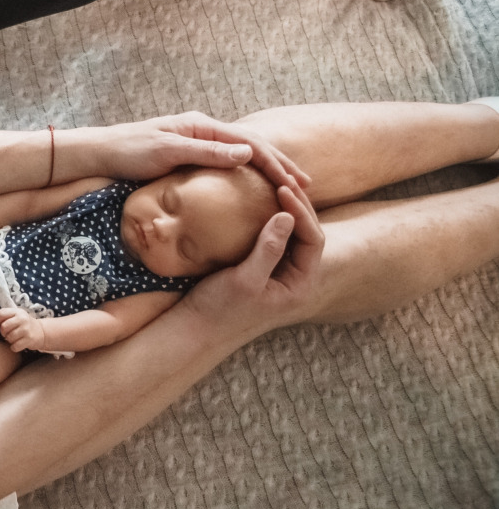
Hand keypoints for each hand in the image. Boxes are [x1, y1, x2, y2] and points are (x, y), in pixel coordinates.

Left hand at [0, 307, 46, 352]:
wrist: (41, 332)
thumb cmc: (24, 323)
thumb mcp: (16, 315)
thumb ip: (4, 314)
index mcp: (17, 312)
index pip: (1, 314)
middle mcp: (22, 319)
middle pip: (4, 327)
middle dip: (2, 332)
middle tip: (6, 334)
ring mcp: (26, 329)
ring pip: (9, 337)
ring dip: (9, 340)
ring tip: (13, 338)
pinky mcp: (30, 340)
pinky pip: (14, 346)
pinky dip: (14, 347)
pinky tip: (17, 344)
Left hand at [87, 112, 309, 193]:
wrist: (101, 153)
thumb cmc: (129, 152)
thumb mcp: (167, 152)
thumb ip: (207, 152)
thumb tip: (249, 153)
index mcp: (201, 126)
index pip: (249, 143)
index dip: (276, 163)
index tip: (297, 182)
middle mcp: (203, 130)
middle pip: (252, 145)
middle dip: (281, 164)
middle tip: (307, 185)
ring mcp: (197, 142)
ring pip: (243, 153)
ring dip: (269, 168)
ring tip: (292, 185)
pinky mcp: (190, 155)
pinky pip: (228, 162)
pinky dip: (249, 172)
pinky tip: (257, 185)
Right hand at [181, 183, 322, 336]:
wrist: (195, 329)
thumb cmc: (219, 309)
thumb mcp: (245, 280)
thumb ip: (268, 249)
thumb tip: (288, 215)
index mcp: (300, 284)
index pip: (313, 240)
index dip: (301, 212)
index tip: (281, 188)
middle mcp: (295, 278)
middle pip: (307, 234)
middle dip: (297, 206)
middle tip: (281, 179)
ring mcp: (278, 273)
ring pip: (291, 235)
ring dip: (285, 210)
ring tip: (272, 185)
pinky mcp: (260, 268)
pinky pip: (272, 238)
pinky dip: (267, 218)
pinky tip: (254, 202)